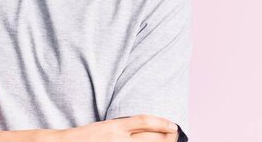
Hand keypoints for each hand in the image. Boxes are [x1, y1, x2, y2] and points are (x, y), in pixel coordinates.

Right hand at [58, 114, 178, 141]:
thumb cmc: (86, 137)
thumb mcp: (105, 126)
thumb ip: (123, 128)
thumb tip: (145, 129)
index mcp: (116, 125)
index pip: (146, 122)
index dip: (163, 124)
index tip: (173, 125)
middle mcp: (119, 138)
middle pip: (152, 137)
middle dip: (168, 137)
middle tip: (175, 135)